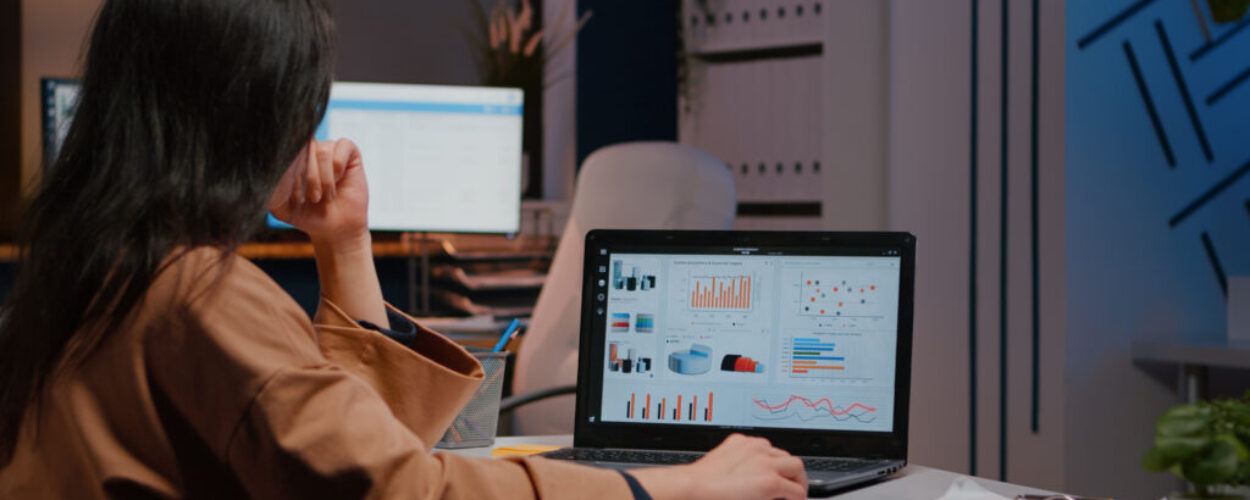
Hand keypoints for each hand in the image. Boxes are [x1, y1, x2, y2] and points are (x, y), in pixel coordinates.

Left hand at [268, 139, 368, 244]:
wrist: (336, 228)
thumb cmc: (308, 215)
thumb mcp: (281, 207)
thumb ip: (271, 190)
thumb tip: (269, 172)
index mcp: (291, 159)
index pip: (286, 150)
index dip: (292, 172)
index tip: (298, 198)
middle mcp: (309, 150)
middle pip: (304, 149)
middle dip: (308, 177)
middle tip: (313, 198)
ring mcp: (329, 148)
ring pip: (322, 152)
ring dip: (325, 178)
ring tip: (326, 195)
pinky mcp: (349, 151)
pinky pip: (342, 147)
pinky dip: (338, 167)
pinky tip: (339, 180)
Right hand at [630, 434, 807, 499]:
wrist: (692, 488)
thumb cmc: (698, 483)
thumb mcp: (718, 465)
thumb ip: (734, 465)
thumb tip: (741, 478)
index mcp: (740, 442)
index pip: (767, 449)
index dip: (774, 464)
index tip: (774, 473)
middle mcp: (755, 448)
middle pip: (784, 455)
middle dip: (789, 470)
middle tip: (790, 484)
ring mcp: (765, 463)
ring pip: (796, 467)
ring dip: (798, 481)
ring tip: (796, 494)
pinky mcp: (771, 481)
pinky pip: (796, 490)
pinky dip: (798, 498)